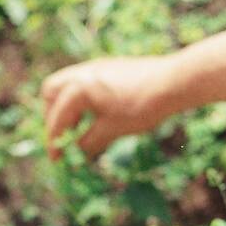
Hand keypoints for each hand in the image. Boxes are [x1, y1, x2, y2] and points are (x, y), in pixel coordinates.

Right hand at [41, 55, 181, 159]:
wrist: (173, 82)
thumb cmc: (141, 107)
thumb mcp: (112, 130)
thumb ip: (89, 142)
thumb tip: (76, 153)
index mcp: (78, 89)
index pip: (57, 119)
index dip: (54, 142)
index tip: (57, 160)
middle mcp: (81, 73)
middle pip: (51, 93)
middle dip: (53, 117)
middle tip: (64, 137)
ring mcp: (95, 67)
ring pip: (67, 85)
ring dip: (68, 106)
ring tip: (81, 127)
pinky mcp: (108, 66)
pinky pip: (83, 81)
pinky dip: (81, 98)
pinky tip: (97, 113)